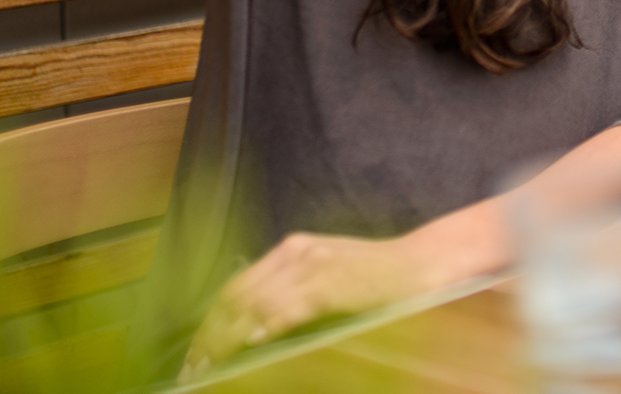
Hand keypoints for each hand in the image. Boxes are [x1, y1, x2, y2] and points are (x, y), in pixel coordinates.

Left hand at [177, 228, 462, 382]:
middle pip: (237, 295)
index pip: (237, 288)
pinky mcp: (335, 282)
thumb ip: (293, 293)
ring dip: (229, 338)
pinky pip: (292, 306)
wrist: (426, 264)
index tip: (195, 356)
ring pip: (256, 302)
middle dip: (211, 336)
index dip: (211, 324)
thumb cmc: (380, 278)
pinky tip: (252, 342)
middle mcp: (299, 251)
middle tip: (194, 370)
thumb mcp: (330, 275)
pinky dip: (269, 324)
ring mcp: (317, 264)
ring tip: (212, 367)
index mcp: (295, 250)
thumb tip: (252, 331)